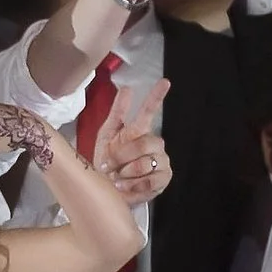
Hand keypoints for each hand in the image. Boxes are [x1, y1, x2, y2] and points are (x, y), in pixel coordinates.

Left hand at [91, 77, 171, 202]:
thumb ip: (116, 114)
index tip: (164, 82)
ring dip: (125, 172)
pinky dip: (133, 185)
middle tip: (108, 165)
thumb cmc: (108, 162)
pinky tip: (124, 186)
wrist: (108, 190)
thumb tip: (126, 89)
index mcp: (139, 131)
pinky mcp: (163, 180)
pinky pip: (150, 180)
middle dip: (123, 155)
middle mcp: (154, 144)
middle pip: (145, 142)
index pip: (150, 111)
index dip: (156, 97)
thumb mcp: (107, 137)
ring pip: (146, 162)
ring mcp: (162, 162)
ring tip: (117, 177)